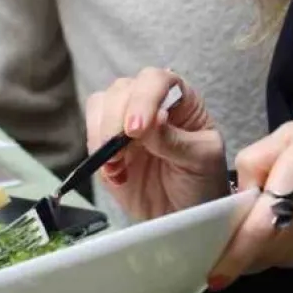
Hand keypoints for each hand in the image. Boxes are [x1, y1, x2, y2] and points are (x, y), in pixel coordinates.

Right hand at [84, 67, 228, 221]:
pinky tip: (115, 173)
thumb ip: (176, 140)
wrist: (183, 213)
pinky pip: (91, 132)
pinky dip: (96, 151)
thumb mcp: (201, 160)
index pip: (158, 80)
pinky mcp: (107, 142)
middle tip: (120, 154)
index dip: (144, 99)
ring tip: (116, 164)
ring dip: (102, 133)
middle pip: (122, 89)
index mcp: (180, 98)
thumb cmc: (201, 181)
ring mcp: (125, 120)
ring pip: (101, 104)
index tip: (136, 130)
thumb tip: (154, 120)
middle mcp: (150, 102)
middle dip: (116, 119)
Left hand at [209, 114, 292, 285]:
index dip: (235, 256)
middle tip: (228, 248)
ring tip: (260, 232)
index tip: (214, 275)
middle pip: (267, 251)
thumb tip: (239, 191)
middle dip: (244, 254)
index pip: (259, 230)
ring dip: (266, 252)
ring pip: (284, 258)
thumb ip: (258, 158)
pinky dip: (290, 248)